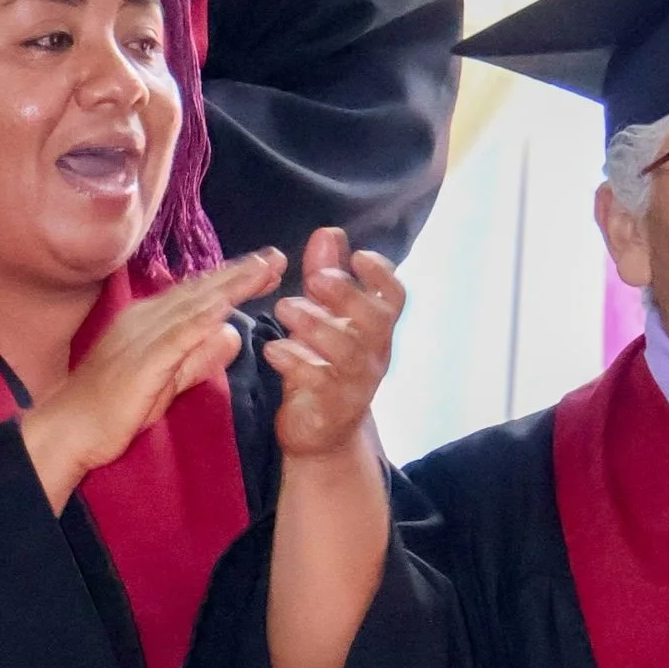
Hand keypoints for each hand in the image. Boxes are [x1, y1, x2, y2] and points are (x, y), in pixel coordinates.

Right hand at [19, 248, 285, 513]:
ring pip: (194, 305)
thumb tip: (231, 332)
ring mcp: (143, 336)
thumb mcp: (166, 381)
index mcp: (149, 321)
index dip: (232, 279)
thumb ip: (198, 358)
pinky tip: (228, 304)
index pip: (198, 295)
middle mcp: (145, 318)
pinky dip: (204, 317)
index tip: (265, 267)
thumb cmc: (111, 409)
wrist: (68, 428)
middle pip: (201, 291)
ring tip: (265, 269)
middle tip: (276, 257)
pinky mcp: (143, 360)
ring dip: (231, 285)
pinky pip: (178, 335)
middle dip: (240, 273)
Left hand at [263, 228, 404, 458]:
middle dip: (346, 294)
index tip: (357, 255)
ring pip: (349, 352)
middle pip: (376, 321)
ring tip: (284, 308)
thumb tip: (328, 232)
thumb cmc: (321, 366)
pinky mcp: (330, 409)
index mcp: (374, 330)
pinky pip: (320, 384)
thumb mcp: (323, 318)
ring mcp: (355, 385)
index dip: (381, 275)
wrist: (319, 435)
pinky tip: (274, 349)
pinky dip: (296, 362)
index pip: (394, 297)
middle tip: (314, 278)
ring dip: (317, 325)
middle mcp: (373, 355)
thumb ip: (325, 276)